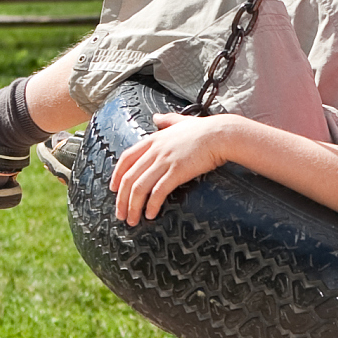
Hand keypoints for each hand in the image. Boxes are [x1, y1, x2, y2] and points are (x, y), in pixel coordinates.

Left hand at [110, 111, 236, 224]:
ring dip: (133, 207)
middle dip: (122, 200)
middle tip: (121, 215)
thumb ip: (167, 120)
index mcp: (153, 139)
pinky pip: (158, 191)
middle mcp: (155, 151)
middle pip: (129, 178)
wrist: (223, 134)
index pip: (125, 159)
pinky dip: (151, 205)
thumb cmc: (206, 129)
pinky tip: (151, 214)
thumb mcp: (182, 121)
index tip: (114, 190)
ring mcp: (165, 161)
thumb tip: (156, 117)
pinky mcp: (177, 171)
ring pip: (139, 188)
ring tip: (133, 220)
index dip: (116, 176)